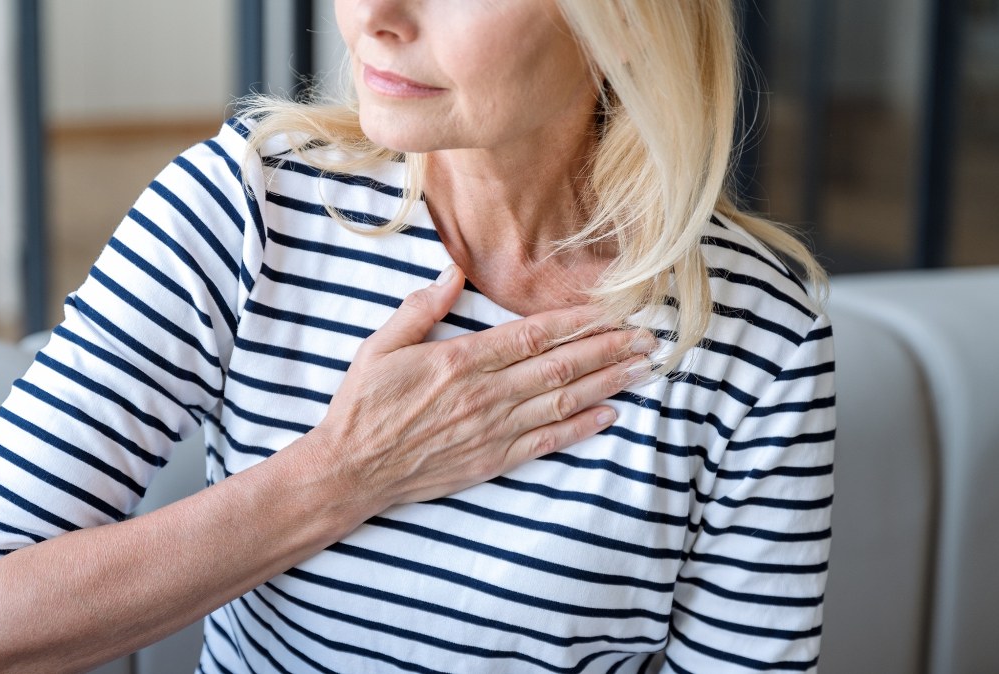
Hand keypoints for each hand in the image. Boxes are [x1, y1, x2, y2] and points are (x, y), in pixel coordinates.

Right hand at [313, 264, 653, 507]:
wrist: (351, 470)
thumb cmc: (364, 405)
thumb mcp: (380, 346)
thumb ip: (420, 307)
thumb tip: (452, 270)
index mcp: (459, 360)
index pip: (531, 335)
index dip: (576, 321)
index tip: (610, 309)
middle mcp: (484, 395)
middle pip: (559, 366)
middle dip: (607, 349)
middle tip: (647, 337)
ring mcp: (492, 430)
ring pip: (561, 401)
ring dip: (606, 383)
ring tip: (642, 368)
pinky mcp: (492, 460)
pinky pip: (547, 442)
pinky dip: (581, 428)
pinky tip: (610, 414)